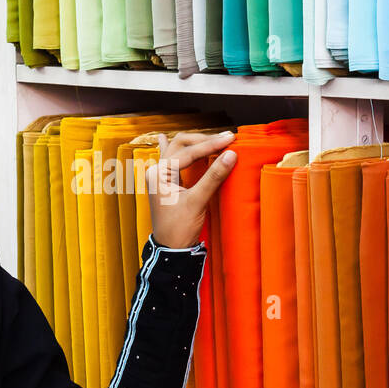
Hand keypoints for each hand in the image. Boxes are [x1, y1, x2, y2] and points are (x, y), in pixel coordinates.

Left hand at [146, 130, 237, 248]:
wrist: (171, 249)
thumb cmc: (179, 229)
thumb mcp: (197, 202)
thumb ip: (213, 177)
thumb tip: (231, 155)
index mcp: (159, 173)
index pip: (188, 152)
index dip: (210, 144)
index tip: (230, 139)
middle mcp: (157, 171)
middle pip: (181, 144)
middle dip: (204, 140)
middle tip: (226, 139)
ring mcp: (160, 176)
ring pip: (178, 150)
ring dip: (196, 143)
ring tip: (215, 138)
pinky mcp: (167, 182)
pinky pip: (172, 160)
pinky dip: (177, 150)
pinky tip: (164, 138)